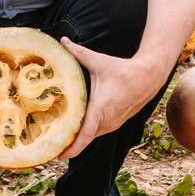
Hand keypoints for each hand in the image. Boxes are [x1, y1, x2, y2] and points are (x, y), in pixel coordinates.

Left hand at [59, 37, 171, 159]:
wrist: (148, 78)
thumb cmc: (123, 70)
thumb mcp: (99, 61)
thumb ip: (79, 52)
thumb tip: (62, 40)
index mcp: (101, 108)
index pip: (85, 134)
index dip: (72, 147)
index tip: (58, 155)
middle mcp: (107, 121)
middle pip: (84, 139)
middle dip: (66, 147)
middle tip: (46, 151)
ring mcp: (112, 124)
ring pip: (90, 137)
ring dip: (75, 142)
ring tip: (54, 146)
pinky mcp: (114, 124)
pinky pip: (95, 133)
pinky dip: (84, 136)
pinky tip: (70, 135)